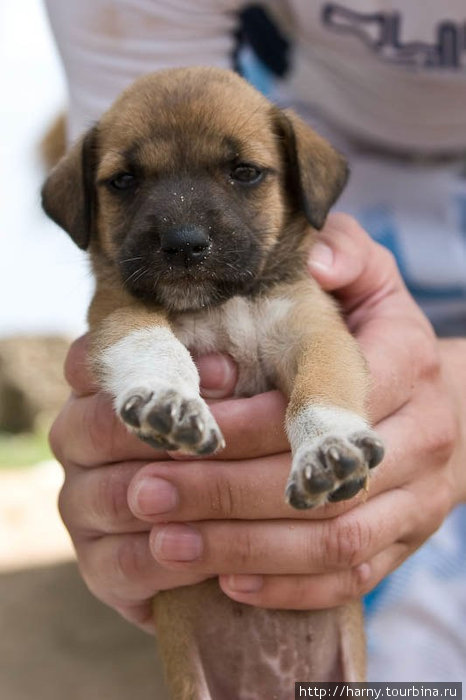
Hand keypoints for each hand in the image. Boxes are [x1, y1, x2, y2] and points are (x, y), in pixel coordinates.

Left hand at [51, 213, 464, 630]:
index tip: (180, 428)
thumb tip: (313, 258)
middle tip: (145, 494)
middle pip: (323, 483)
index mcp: (409, 365)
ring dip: (246, 551)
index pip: (327, 402)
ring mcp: (420, 500)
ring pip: (334, 543)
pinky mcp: (406, 541)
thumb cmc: (387, 340)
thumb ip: (346, 255)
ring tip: (168, 544)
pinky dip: (288, 588)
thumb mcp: (374, 285)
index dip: (250, 423)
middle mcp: (424, 437)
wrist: (448, 405)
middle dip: (227, 494)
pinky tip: (227, 584)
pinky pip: (350, 579)